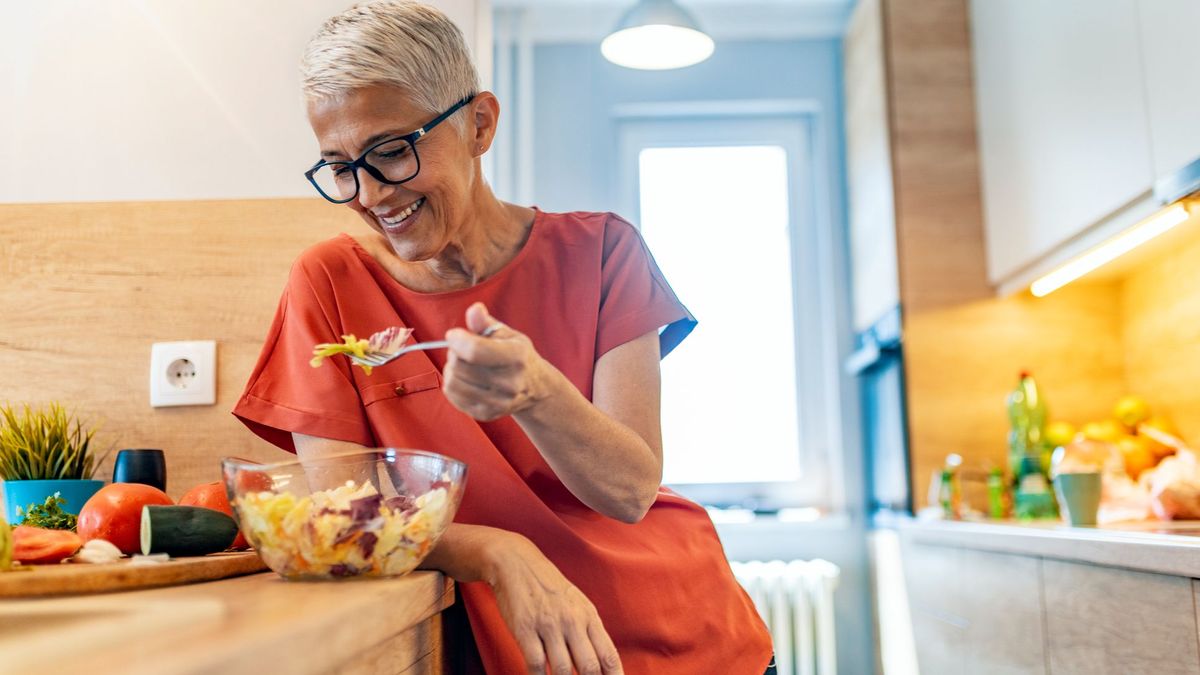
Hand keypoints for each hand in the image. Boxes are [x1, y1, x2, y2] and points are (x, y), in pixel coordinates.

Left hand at [443, 302, 552, 421]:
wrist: (535, 389)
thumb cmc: (517, 356)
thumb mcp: (507, 334)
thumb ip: (486, 323)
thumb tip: (474, 310)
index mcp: (516, 357)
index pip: (474, 350)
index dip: (457, 339)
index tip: (454, 334)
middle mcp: (509, 383)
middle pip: (459, 366)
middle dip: (453, 352)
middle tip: (461, 349)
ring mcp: (497, 402)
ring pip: (452, 382)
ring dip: (451, 368)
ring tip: (462, 364)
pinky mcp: (485, 414)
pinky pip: (452, 396)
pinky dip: (452, 384)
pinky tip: (464, 378)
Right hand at [487, 535, 622, 674]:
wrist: (517, 563)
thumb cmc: (549, 587)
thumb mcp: (577, 603)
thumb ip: (589, 631)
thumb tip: (601, 664)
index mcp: (589, 616)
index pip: (609, 656)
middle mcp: (572, 621)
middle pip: (589, 667)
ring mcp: (548, 625)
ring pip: (563, 669)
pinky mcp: (525, 629)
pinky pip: (535, 664)